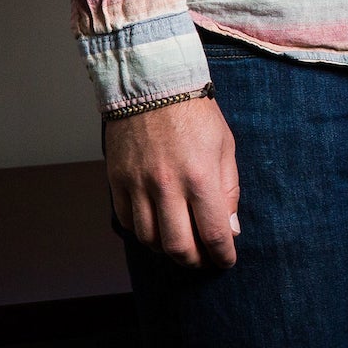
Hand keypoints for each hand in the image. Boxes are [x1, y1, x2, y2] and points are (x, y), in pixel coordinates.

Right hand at [105, 96, 239, 268]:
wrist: (152, 86)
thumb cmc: (195, 114)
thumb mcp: (225, 147)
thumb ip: (228, 190)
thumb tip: (230, 229)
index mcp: (200, 176)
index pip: (213, 232)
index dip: (222, 254)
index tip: (226, 261)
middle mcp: (167, 186)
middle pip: (178, 246)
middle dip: (195, 261)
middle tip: (205, 260)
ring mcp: (138, 186)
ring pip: (150, 240)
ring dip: (168, 251)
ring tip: (183, 246)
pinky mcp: (117, 183)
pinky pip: (128, 223)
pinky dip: (144, 234)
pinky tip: (158, 229)